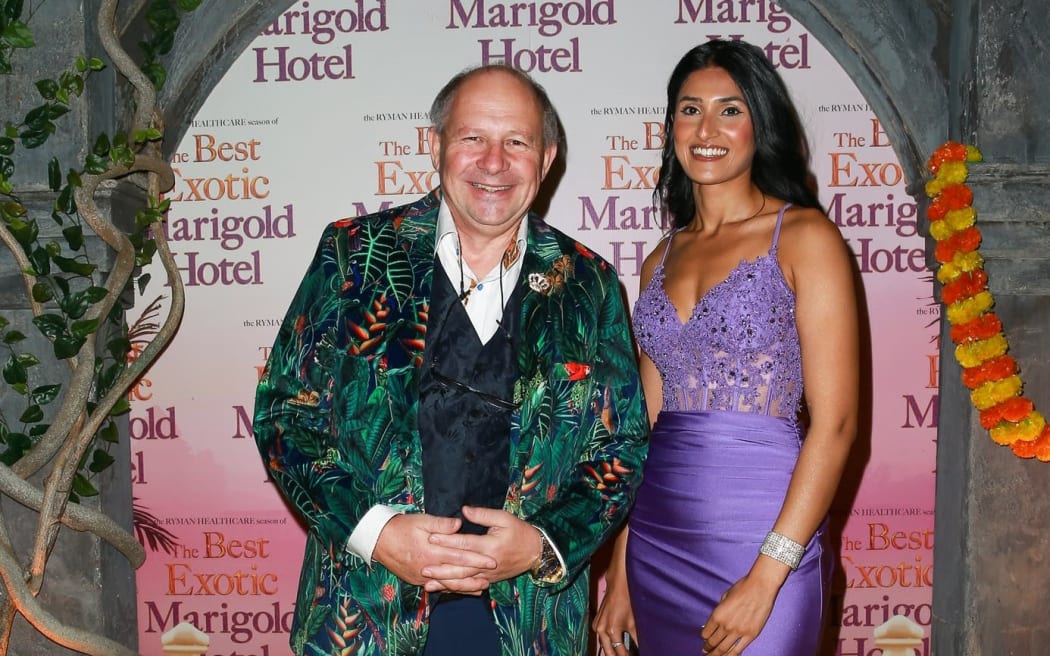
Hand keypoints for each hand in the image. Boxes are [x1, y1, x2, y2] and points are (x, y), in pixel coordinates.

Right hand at [372, 513, 496, 590]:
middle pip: (457, 573)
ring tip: (483, 586)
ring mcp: (422, 576)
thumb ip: (441, 524)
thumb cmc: (401, 527)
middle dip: (476, 574)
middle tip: (493, 573)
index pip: (459, 556)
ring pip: (448, 584)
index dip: (477, 558)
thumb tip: (459, 524)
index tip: (492, 559)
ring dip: (467, 586)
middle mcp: (428, 567)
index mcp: (431, 551)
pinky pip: (438, 587)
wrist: (378, 541)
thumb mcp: (421, 521)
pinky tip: (464, 590)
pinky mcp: (417, 581)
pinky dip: (452, 589)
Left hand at [423, 506, 542, 591]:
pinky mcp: (489, 580)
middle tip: (423, 568)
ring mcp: (488, 574)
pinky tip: (443, 590)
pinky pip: (470, 587)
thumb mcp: (504, 518)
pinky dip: (456, 589)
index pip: (464, 544)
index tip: (431, 538)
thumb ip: (483, 514)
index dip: (447, 541)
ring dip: (445, 583)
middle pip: (461, 567)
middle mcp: (487, 563)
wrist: (535, 552)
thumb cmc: (519, 532)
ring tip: (428, 584)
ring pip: (464, 581)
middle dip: (441, 568)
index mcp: (490, 545)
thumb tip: (464, 511)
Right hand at [592, 575, 635, 653]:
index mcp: (612, 630)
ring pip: (604, 645)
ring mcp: (597, 627)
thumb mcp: (634, 622)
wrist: (617, 587)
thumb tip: (641, 649)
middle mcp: (602, 630)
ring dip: (611, 651)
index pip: (620, 651)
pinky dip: (607, 642)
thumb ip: (636, 638)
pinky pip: (601, 637)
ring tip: (620, 654)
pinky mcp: (596, 623)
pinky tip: (614, 646)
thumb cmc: (627, 601)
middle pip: (608, 652)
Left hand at [700, 571, 780, 654]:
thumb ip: (719, 610)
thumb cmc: (742, 588)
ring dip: (716, 654)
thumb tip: (713, 622)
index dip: (704, 638)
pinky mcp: (750, 635)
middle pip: (713, 643)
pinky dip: (731, 655)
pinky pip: (738, 650)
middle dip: (708, 648)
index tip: (704, 640)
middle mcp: (726, 625)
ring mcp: (738, 632)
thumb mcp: (725, 596)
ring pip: (723, 649)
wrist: (760, 586)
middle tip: (706, 651)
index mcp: (717, 615)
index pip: (706, 633)